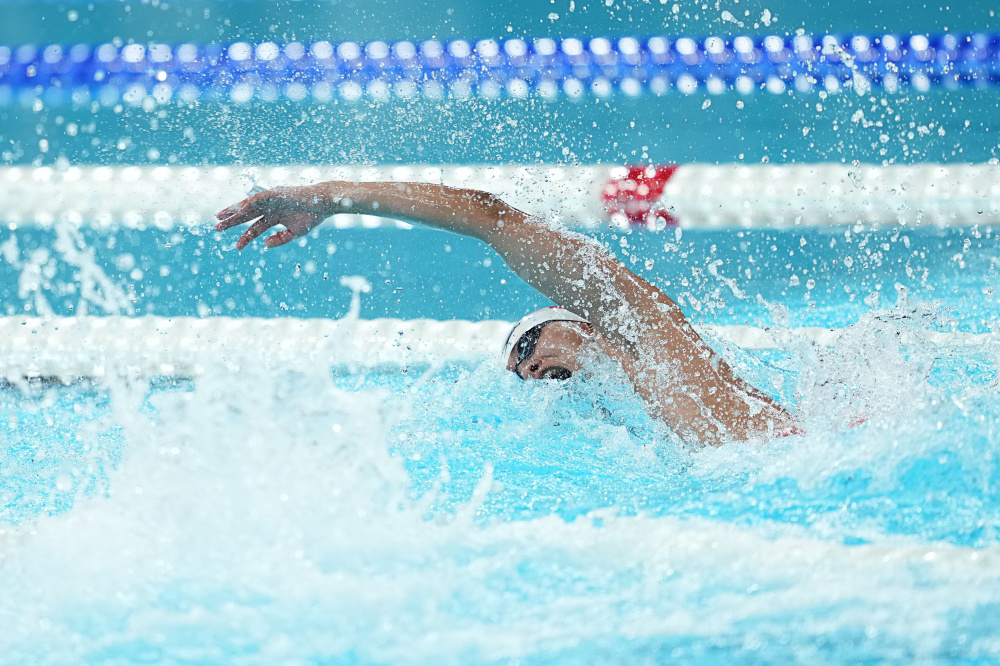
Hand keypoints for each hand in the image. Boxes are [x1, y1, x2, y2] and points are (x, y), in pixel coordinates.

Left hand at [215, 185, 331, 248]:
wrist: (323, 203)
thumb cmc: (312, 217)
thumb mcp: (294, 233)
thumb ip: (279, 240)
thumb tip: (264, 245)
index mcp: (274, 218)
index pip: (255, 228)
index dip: (246, 237)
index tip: (237, 247)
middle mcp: (269, 208)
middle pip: (246, 216)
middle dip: (232, 221)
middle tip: (216, 227)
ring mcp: (270, 200)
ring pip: (247, 206)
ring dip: (233, 210)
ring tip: (220, 216)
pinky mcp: (274, 193)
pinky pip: (258, 198)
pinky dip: (248, 203)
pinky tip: (239, 210)